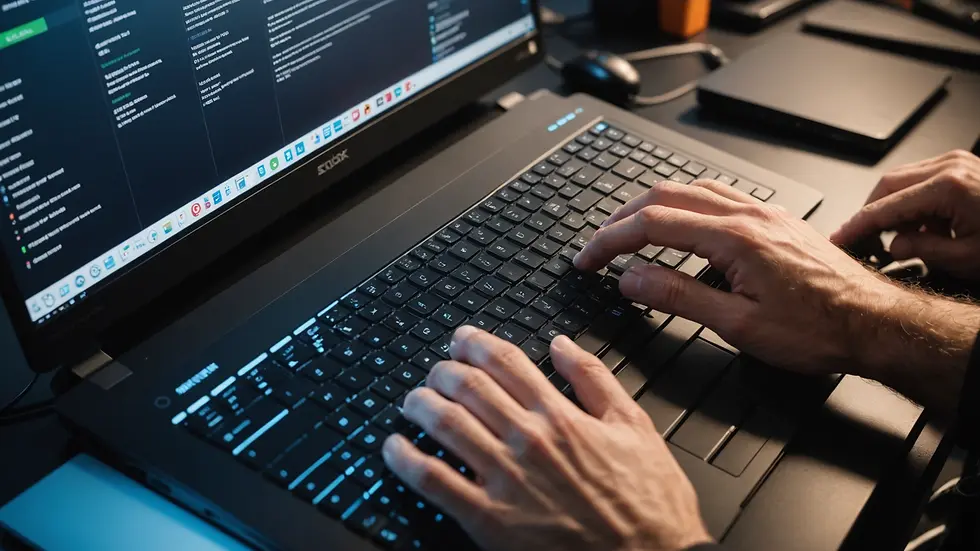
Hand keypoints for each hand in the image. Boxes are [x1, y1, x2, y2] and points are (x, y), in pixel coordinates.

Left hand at [382, 326, 711, 550]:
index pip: (505, 363)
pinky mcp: (489, 520)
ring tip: (413, 401)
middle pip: (468, 387)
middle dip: (443, 371)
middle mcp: (529, 440)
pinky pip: (434, 481)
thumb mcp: (635, 427)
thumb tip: (562, 345)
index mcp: (561, 416)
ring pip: (445, 424)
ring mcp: (506, 479)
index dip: (474, 343)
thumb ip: (595, 380)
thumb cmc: (647, 503)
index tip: (461, 340)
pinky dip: (405, 460)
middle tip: (436, 371)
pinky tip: (394, 449)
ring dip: (420, 404)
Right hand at [574, 180, 896, 375]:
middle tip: (597, 245)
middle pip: (665, 196)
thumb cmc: (817, 329)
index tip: (587, 259)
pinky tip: (679, 221)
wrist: (874, 322)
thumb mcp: (738, 325)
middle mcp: (747, 215)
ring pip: (691, 189)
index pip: (651, 225)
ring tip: (627, 231)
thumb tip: (631, 279)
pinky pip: (717, 195)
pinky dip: (683, 203)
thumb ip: (678, 297)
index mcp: (733, 238)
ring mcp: (763, 212)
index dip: (609, 241)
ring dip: (650, 206)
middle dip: (621, 219)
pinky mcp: (774, 219)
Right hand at [831, 150, 979, 280]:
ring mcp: (956, 162)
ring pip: (901, 179)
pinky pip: (922, 178)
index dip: (857, 225)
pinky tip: (925, 224)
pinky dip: (913, 201)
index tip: (840, 238)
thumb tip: (894, 247)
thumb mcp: (968, 258)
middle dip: (871, 213)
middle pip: (887, 184)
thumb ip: (924, 251)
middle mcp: (950, 167)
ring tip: (909, 236)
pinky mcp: (960, 166)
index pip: (885, 207)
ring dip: (894, 207)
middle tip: (865, 239)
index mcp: (949, 188)